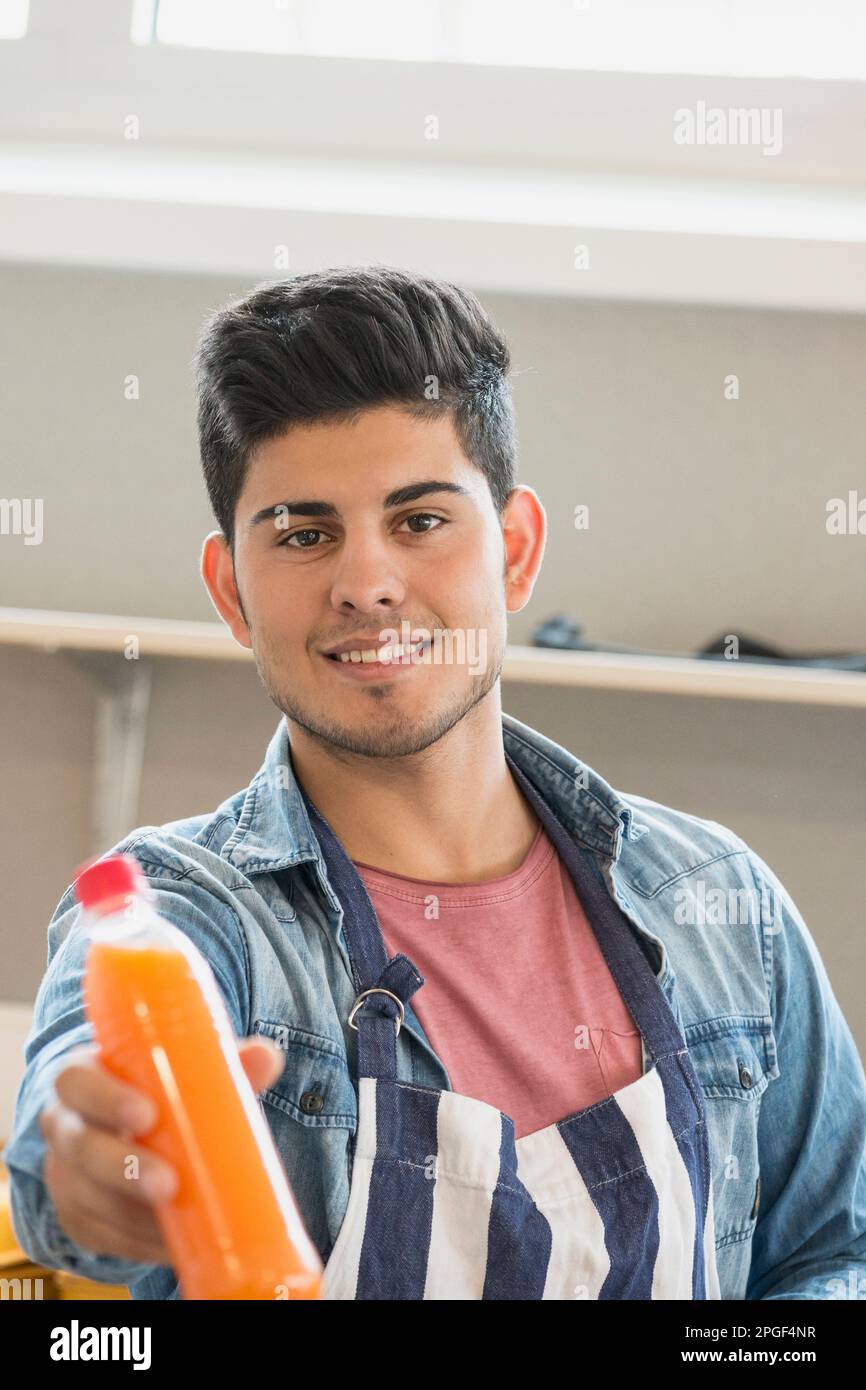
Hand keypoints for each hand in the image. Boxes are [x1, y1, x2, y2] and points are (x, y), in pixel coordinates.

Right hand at [38, 1035, 285, 1266]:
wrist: (116, 1131)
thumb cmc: (150, 1090)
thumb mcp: (175, 1070)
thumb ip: (219, 1063)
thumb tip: (266, 1057)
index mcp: (82, 1077)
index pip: (75, 1081)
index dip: (106, 1099)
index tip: (148, 1115)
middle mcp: (65, 1126)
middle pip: (79, 1148)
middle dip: (122, 1169)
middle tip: (167, 1183)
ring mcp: (66, 1177)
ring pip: (89, 1200)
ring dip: (134, 1216)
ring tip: (180, 1218)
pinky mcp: (79, 1220)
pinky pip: (104, 1237)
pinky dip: (139, 1243)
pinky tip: (173, 1244)